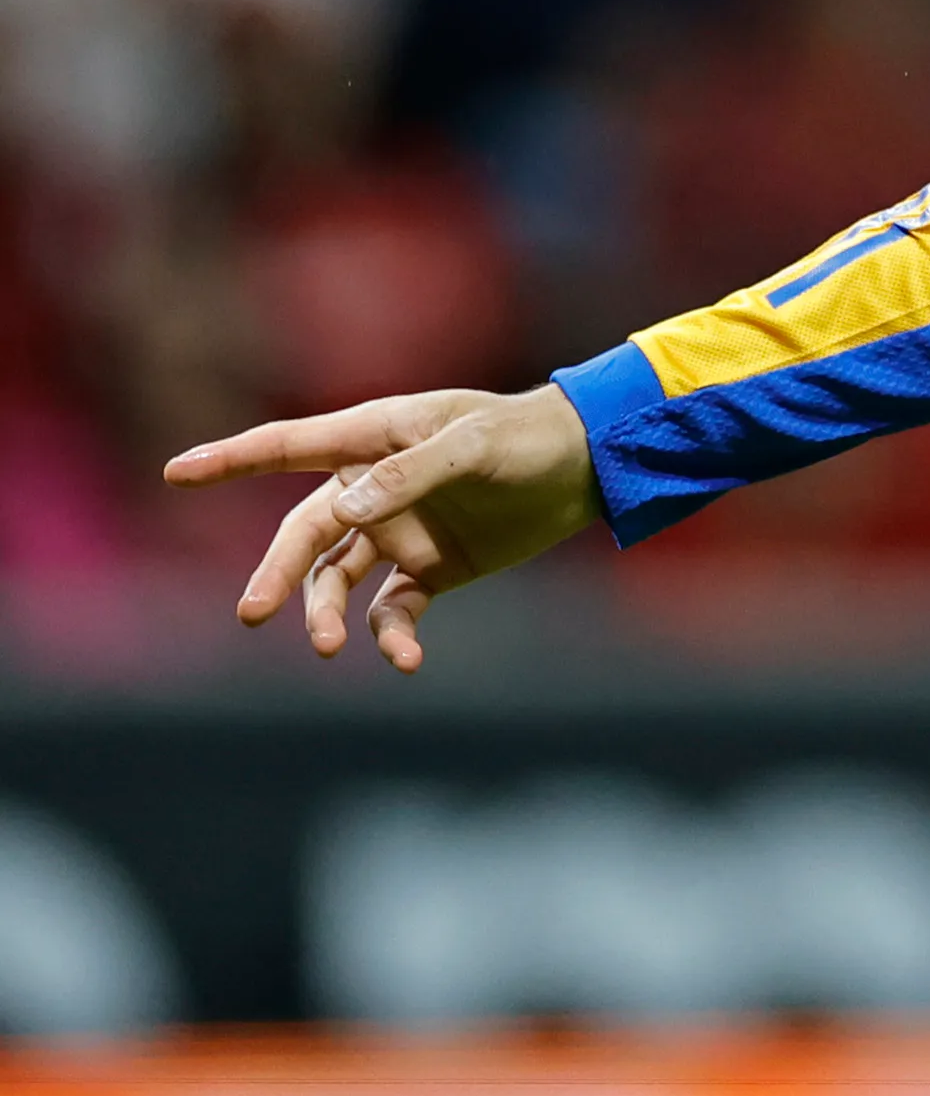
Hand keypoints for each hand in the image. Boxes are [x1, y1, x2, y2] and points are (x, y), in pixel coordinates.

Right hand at [163, 387, 603, 672]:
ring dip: (326, 613)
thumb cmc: (527, 436)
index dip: (233, 460)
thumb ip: (410, 473)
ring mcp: (399, 531)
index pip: (289, 447)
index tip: (177, 474)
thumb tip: (344, 508)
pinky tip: (406, 660)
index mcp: (374, 438)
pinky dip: (391, 636)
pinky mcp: (431, 570)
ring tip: (329, 645)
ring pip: (338, 580)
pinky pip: (393, 610)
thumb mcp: (472, 445)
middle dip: (277, 572)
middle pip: (306, 532)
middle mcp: (374, 487)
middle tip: (251, 612)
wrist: (586, 465)